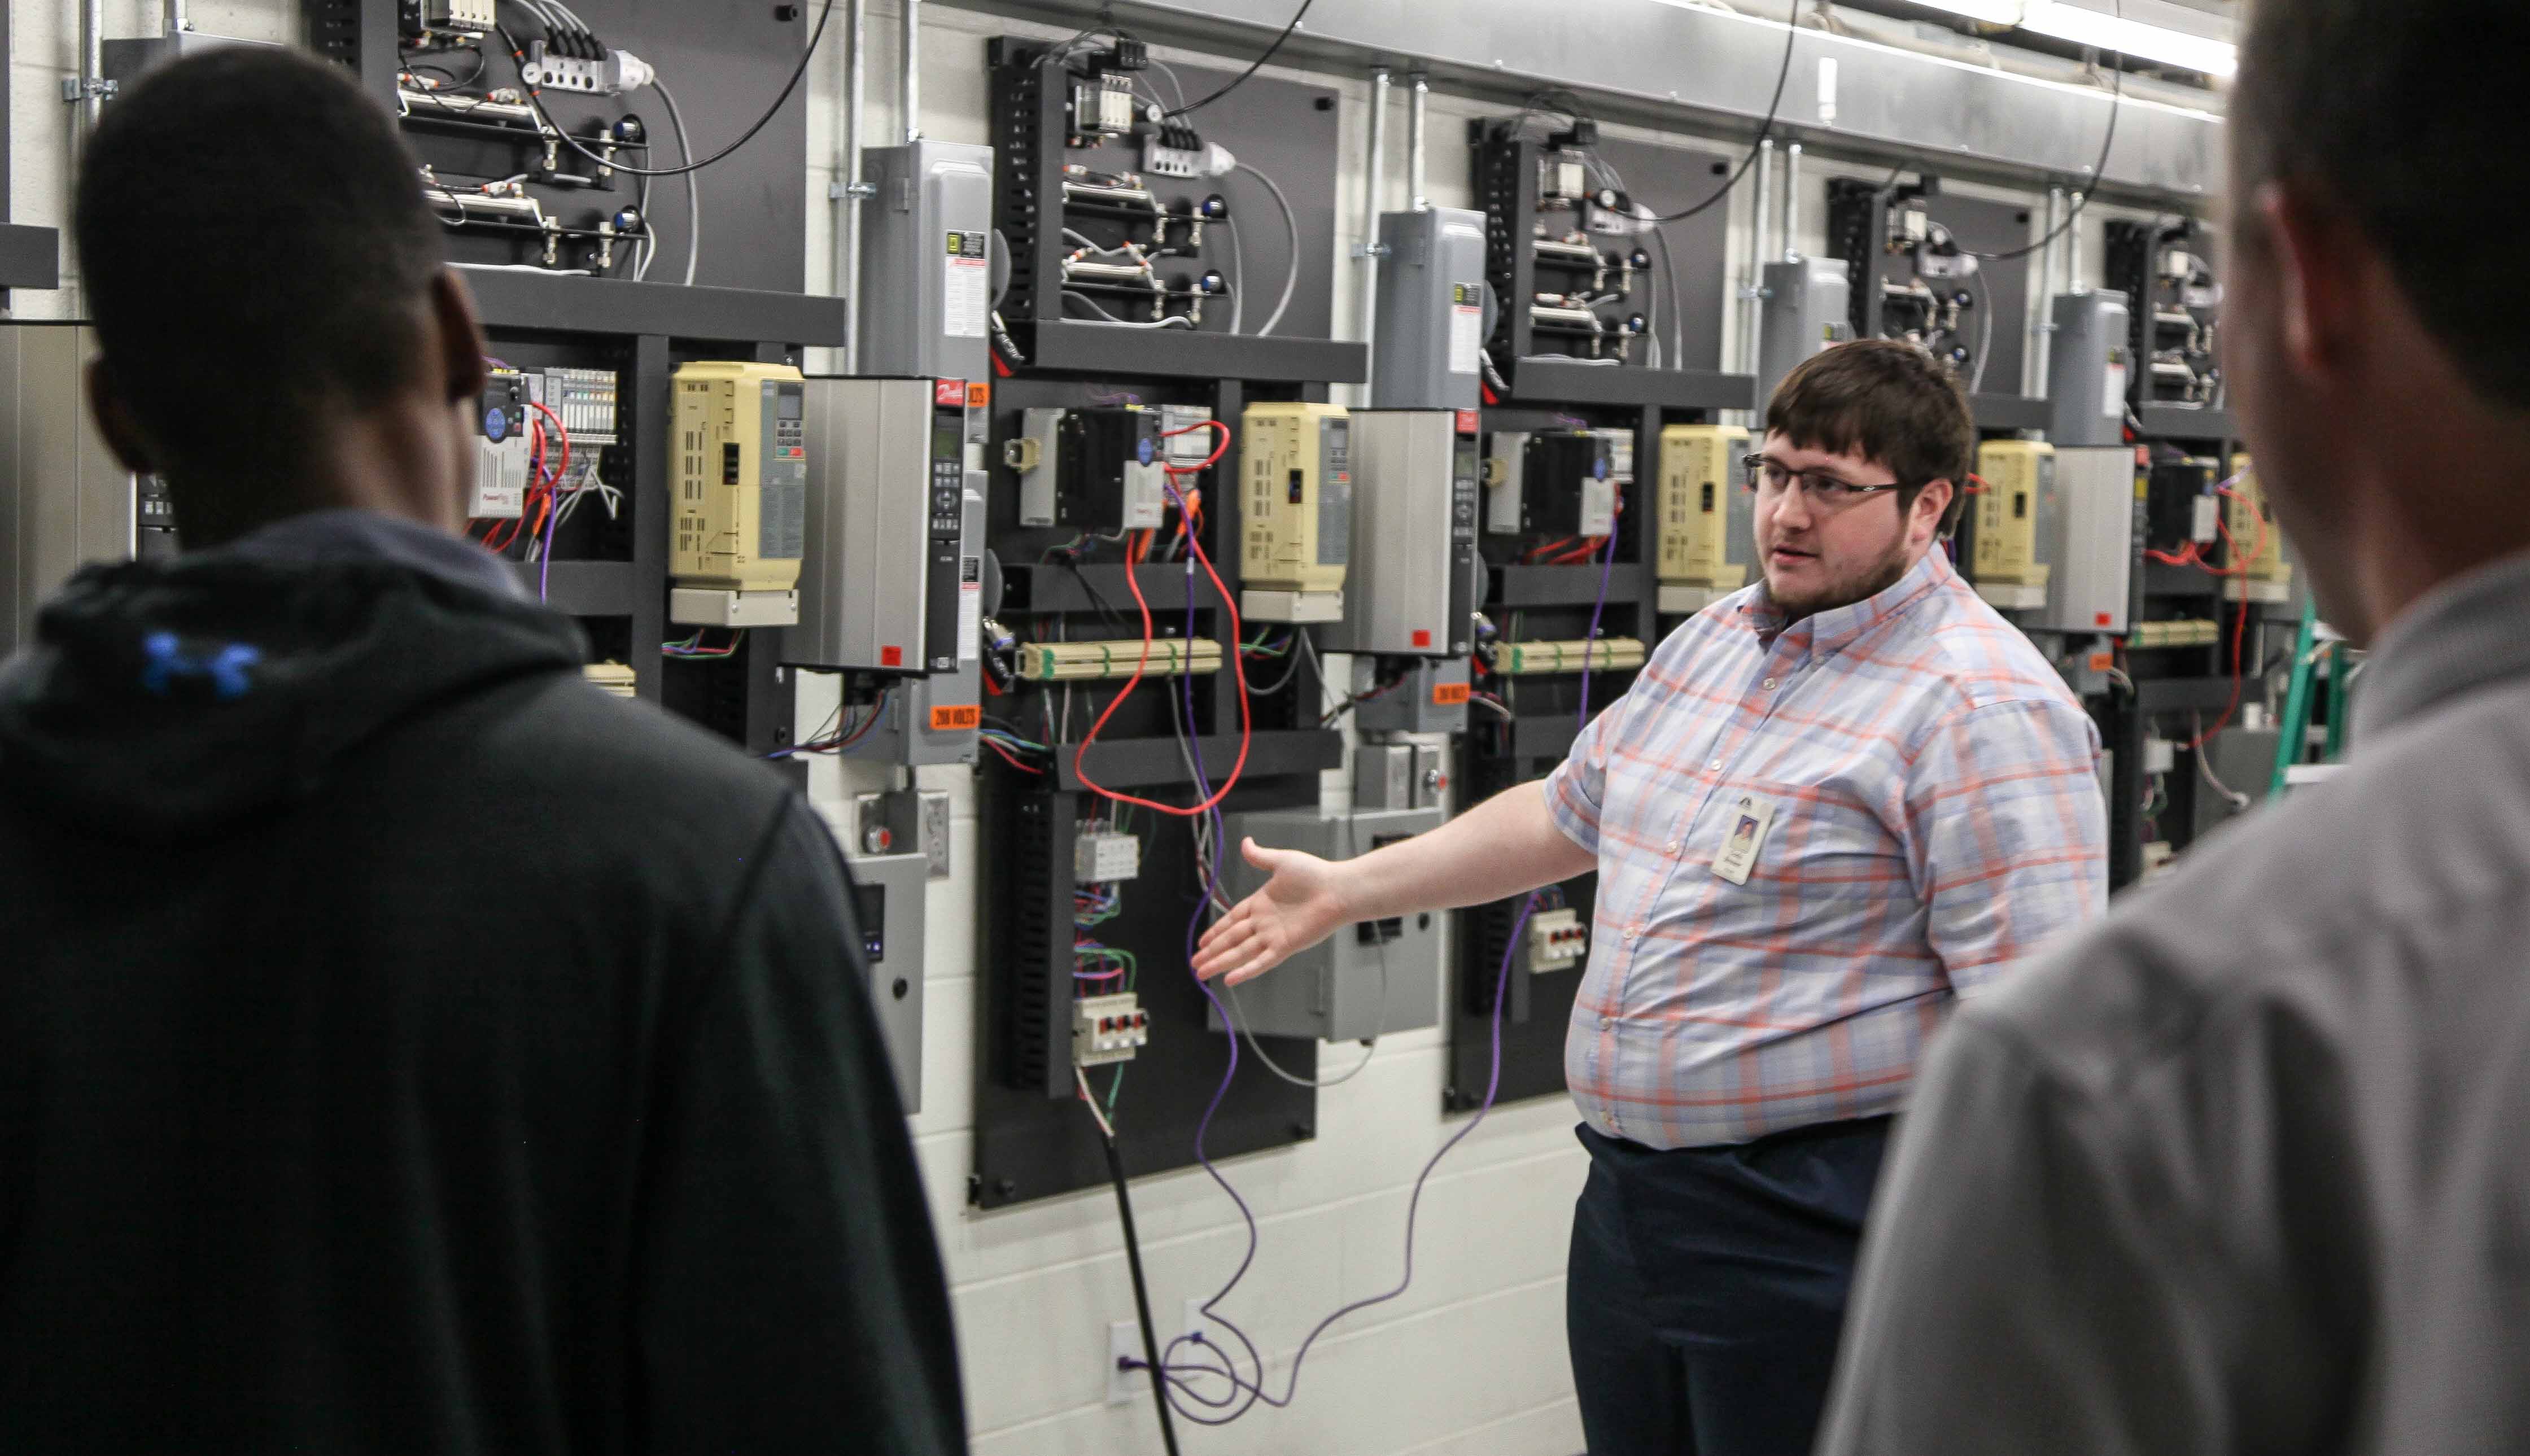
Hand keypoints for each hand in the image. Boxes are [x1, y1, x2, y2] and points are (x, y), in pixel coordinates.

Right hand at [1193, 837, 1355, 984]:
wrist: (1338, 889)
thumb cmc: (1315, 874)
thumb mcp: (1282, 861)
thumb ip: (1260, 857)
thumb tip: (1245, 842)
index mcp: (1261, 903)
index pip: (1232, 920)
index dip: (1215, 932)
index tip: (1201, 943)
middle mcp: (1264, 923)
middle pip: (1231, 940)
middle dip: (1212, 952)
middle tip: (1194, 964)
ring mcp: (1274, 936)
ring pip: (1241, 952)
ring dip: (1221, 963)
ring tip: (1201, 973)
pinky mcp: (1285, 946)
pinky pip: (1262, 961)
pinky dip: (1246, 970)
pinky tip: (1229, 979)